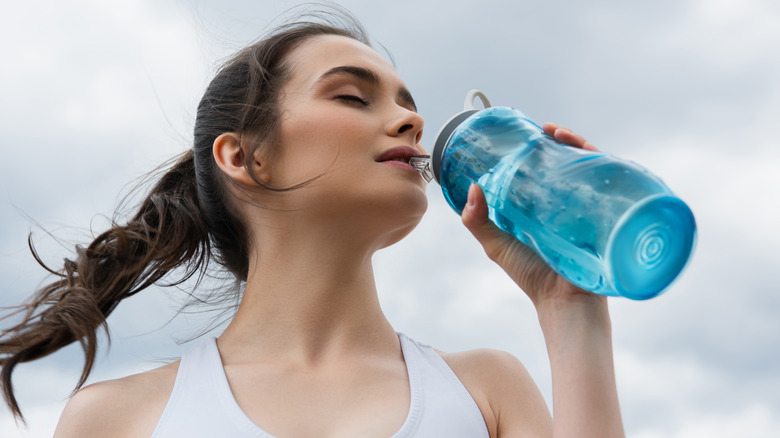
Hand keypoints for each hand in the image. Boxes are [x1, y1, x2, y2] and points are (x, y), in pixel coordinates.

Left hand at [460, 123, 600, 308]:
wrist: (565, 302)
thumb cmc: (532, 276)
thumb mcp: (497, 245)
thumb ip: (477, 220)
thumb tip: (472, 186)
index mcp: (543, 207)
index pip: (544, 169)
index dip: (539, 149)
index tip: (527, 134)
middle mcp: (568, 204)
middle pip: (569, 163)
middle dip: (561, 141)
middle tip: (547, 130)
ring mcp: (589, 208)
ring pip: (590, 167)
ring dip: (579, 145)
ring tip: (561, 135)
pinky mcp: (607, 214)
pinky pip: (611, 183)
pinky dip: (602, 163)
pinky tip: (588, 152)